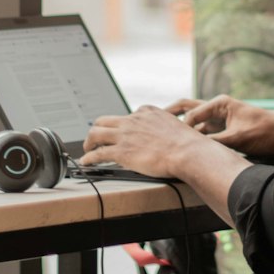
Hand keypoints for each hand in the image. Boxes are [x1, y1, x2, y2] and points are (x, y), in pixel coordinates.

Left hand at [82, 105, 211, 177]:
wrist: (187, 152)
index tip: (119, 132)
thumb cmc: (187, 143)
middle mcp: (133, 120)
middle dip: (96, 129)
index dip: (121, 125)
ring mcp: (125, 135)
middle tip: (94, 139)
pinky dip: (88, 157)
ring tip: (86, 149)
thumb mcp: (175, 124)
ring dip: (88, 142)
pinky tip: (86, 161)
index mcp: (147, 112)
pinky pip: (97, 153)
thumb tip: (167, 135)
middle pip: (104, 120)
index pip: (127, 116)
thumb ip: (164, 126)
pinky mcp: (121, 152)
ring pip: (96, 134)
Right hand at [166, 94, 273, 160]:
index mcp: (220, 104)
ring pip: (195, 124)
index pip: (191, 112)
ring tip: (162, 140)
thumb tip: (193, 150)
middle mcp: (218, 109)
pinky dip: (193, 140)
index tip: (166, 138)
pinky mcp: (224, 131)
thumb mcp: (237, 139)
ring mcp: (220, 120)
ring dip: (182, 131)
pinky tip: (182, 150)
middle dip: (170, 117)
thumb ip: (214, 143)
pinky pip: (204, 134)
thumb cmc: (265, 134)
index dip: (178, 126)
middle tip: (152, 124)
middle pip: (188, 110)